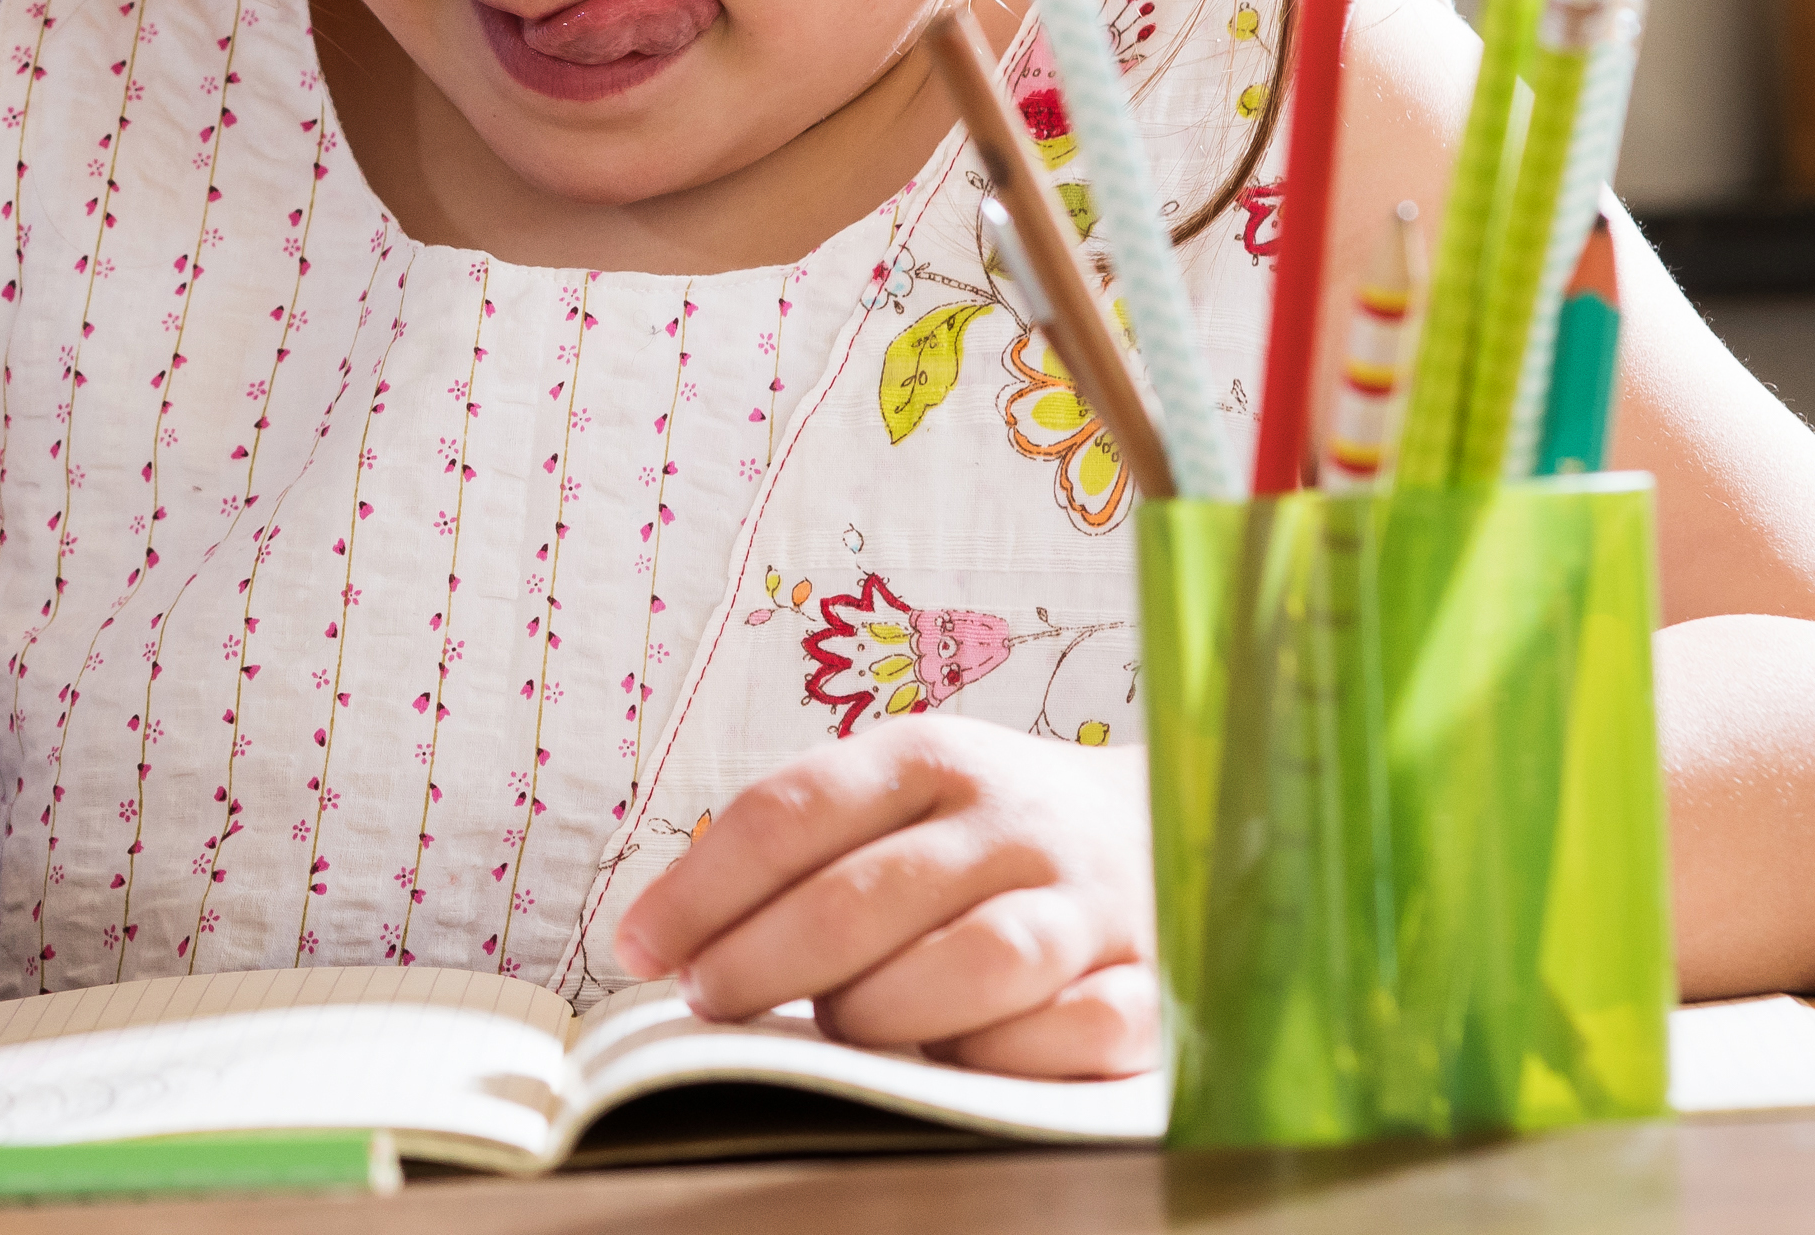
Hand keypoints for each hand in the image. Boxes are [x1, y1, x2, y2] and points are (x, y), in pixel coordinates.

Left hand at [606, 716, 1153, 1076]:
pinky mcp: (1153, 982)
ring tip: (835, 1027)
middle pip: (862, 896)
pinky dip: (1003, 1053)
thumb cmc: (990, 831)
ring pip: (972, 962)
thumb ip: (810, 850)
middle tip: (707, 1001)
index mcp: (930, 757)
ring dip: (880, 1009)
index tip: (636, 947)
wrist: (1178, 828)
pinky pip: (1074, 1032)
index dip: (699, 888)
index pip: (788, 813)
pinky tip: (954, 1056)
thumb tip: (680, 941)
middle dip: (762, 960)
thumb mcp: (903, 798)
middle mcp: (1012, 820)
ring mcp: (1091, 901)